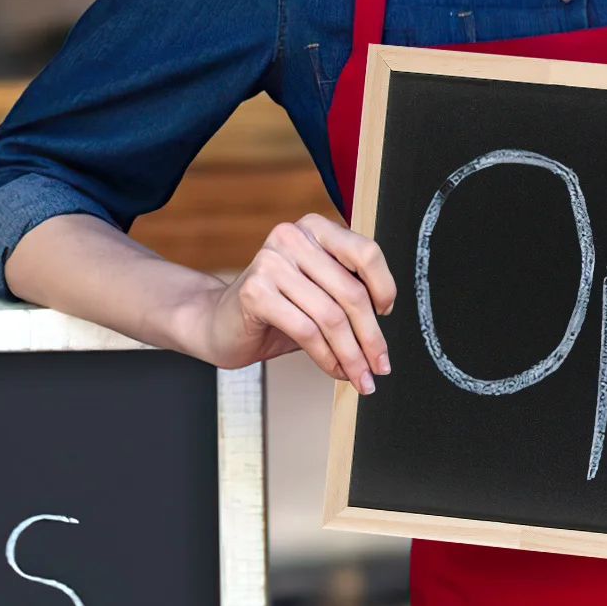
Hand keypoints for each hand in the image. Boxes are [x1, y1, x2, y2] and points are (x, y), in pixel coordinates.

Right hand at [198, 214, 395, 386]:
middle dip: (371, 336)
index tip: (388, 314)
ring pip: (331, 316)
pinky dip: (326, 357)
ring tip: (360, 376)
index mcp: (315, 228)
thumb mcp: (319, 292)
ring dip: (351, 355)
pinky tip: (334, 370)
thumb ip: (348, 293)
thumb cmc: (276, 309)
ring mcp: (272, 261)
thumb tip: (386, 325)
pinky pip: (306, 330)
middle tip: (380, 365)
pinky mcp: (255, 290)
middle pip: (351, 291)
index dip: (384, 286)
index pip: (366, 252)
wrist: (219, 324)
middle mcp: (294, 237)